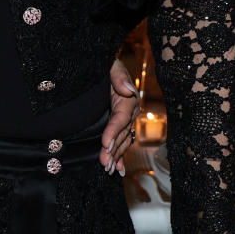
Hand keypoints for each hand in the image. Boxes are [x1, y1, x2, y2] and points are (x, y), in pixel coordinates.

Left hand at [100, 58, 138, 173]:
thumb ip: (118, 76)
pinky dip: (120, 156)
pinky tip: (117, 169)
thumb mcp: (111, 65)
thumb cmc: (107, 64)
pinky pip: (123, 142)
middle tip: (104, 163)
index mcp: (128, 98)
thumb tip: (128, 89)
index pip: (121, 117)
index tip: (104, 143)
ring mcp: (127, 120)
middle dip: (113, 149)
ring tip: (108, 169)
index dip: (113, 131)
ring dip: (116, 156)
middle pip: (122, 133)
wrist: (106, 67)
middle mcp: (130, 111)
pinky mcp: (121, 125)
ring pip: (123, 140)